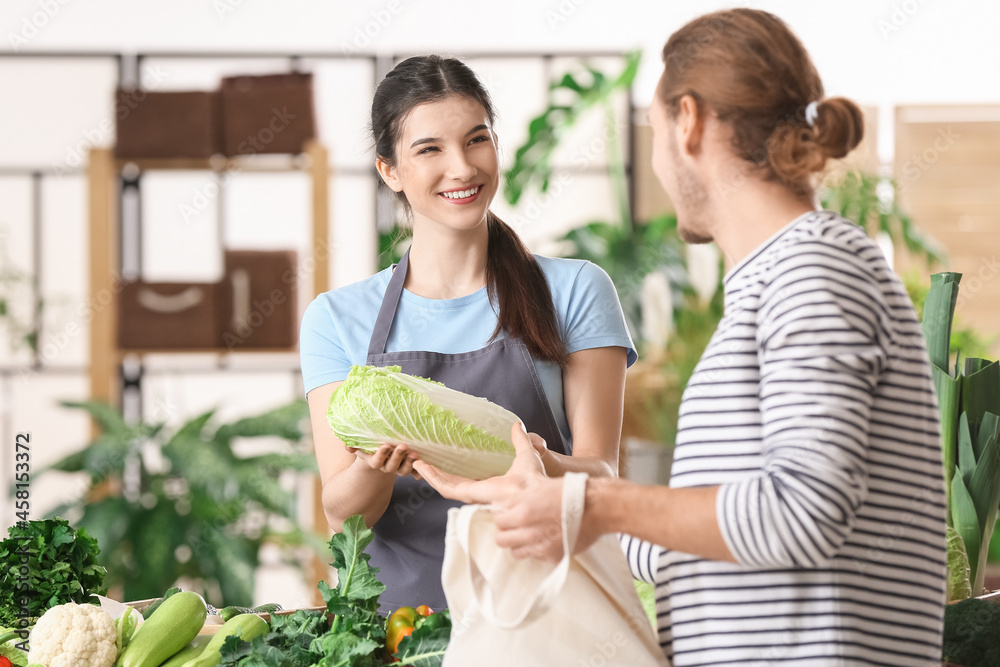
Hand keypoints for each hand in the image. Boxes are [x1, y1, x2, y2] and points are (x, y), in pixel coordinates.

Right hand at [348, 444, 421, 478]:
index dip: (381, 455)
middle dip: (397, 456)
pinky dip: (419, 470)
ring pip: (404, 470)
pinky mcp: (410, 469)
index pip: (376, 462)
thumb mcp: (363, 445)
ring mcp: (399, 469)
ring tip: (415, 454)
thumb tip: (348, 448)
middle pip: (392, 466)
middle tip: (403, 446)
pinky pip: (415, 473)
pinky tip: (425, 463)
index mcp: (375, 462)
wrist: (385, 454)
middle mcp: (387, 467)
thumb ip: (354, 445)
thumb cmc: (372, 446)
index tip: (385, 446)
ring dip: (410, 463)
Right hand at [413, 423, 546, 504]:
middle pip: (450, 481)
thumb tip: (517, 424)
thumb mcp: (524, 453)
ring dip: (429, 474)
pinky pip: (445, 487)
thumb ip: (519, 439)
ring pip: (444, 484)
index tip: (440, 459)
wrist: (532, 492)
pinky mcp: (467, 495)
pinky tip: (422, 468)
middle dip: (435, 472)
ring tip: (416, 463)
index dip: (451, 469)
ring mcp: (471, 494)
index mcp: (489, 484)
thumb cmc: (532, 478)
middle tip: (421, 460)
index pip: (466, 477)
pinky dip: (432, 478)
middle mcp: (478, 491)